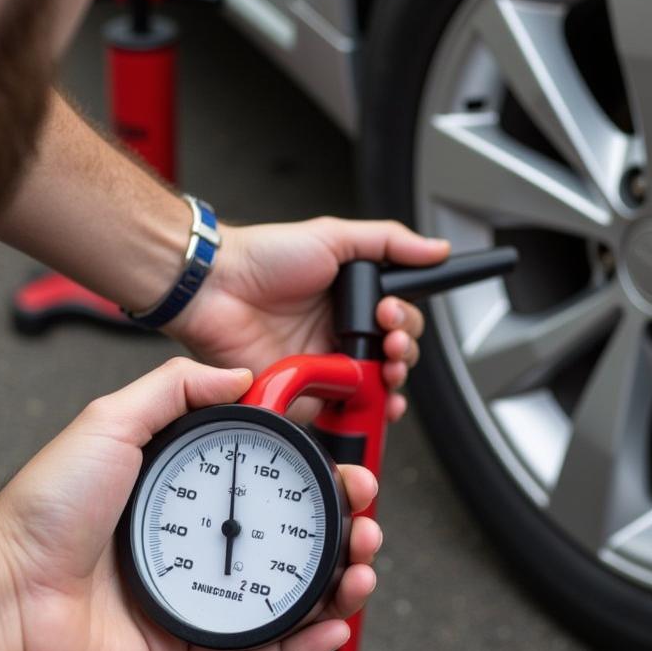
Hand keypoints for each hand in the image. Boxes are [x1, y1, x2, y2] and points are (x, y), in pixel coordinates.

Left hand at [0, 359, 381, 650]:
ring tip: (363, 573)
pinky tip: (333, 627)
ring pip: (285, 598)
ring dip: (336, 589)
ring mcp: (196, 598)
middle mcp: (199, 545)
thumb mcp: (111, 422)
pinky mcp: (185, 649)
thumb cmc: (44, 511)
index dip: (319, 481)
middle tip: (367, 526)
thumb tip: (237, 374)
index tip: (350, 474)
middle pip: (291, 543)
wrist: (2, 593)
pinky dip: (300, 647)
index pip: (272, 486)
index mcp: (188, 495)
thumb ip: (174, 387)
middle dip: (343, 535)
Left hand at [166, 218, 449, 421]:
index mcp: (350, 301)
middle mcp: (342, 334)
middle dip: (404, 349)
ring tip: (386, 366)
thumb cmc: (263, 259)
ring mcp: (327, 366)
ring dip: (394, 380)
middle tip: (388, 337)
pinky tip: (380, 403)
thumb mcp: (333, 237)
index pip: (399, 318)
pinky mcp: (309, 393)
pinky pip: (347, 412)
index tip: (393, 313)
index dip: (406, 321)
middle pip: (395, 354)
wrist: (215, 290)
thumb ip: (389, 242)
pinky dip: (370, 413)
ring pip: (378, 386)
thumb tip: (436, 249)